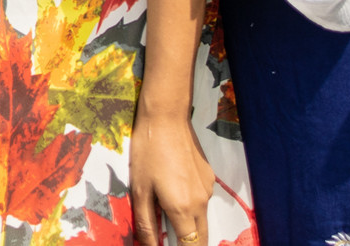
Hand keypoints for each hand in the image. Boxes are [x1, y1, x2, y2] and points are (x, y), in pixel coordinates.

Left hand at [129, 113, 213, 245]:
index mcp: (183, 209)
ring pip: (202, 217)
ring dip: (190, 223)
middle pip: (202, 237)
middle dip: (189, 243)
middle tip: (171, 238)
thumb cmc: (148, 152)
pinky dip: (192, 203)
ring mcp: (208, 188)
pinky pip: (202, 198)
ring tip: (167, 211)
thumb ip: (146, 223)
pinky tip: (174, 186)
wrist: (166, 117)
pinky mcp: (209, 175)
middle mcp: (201, 202)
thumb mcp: (140, 189)